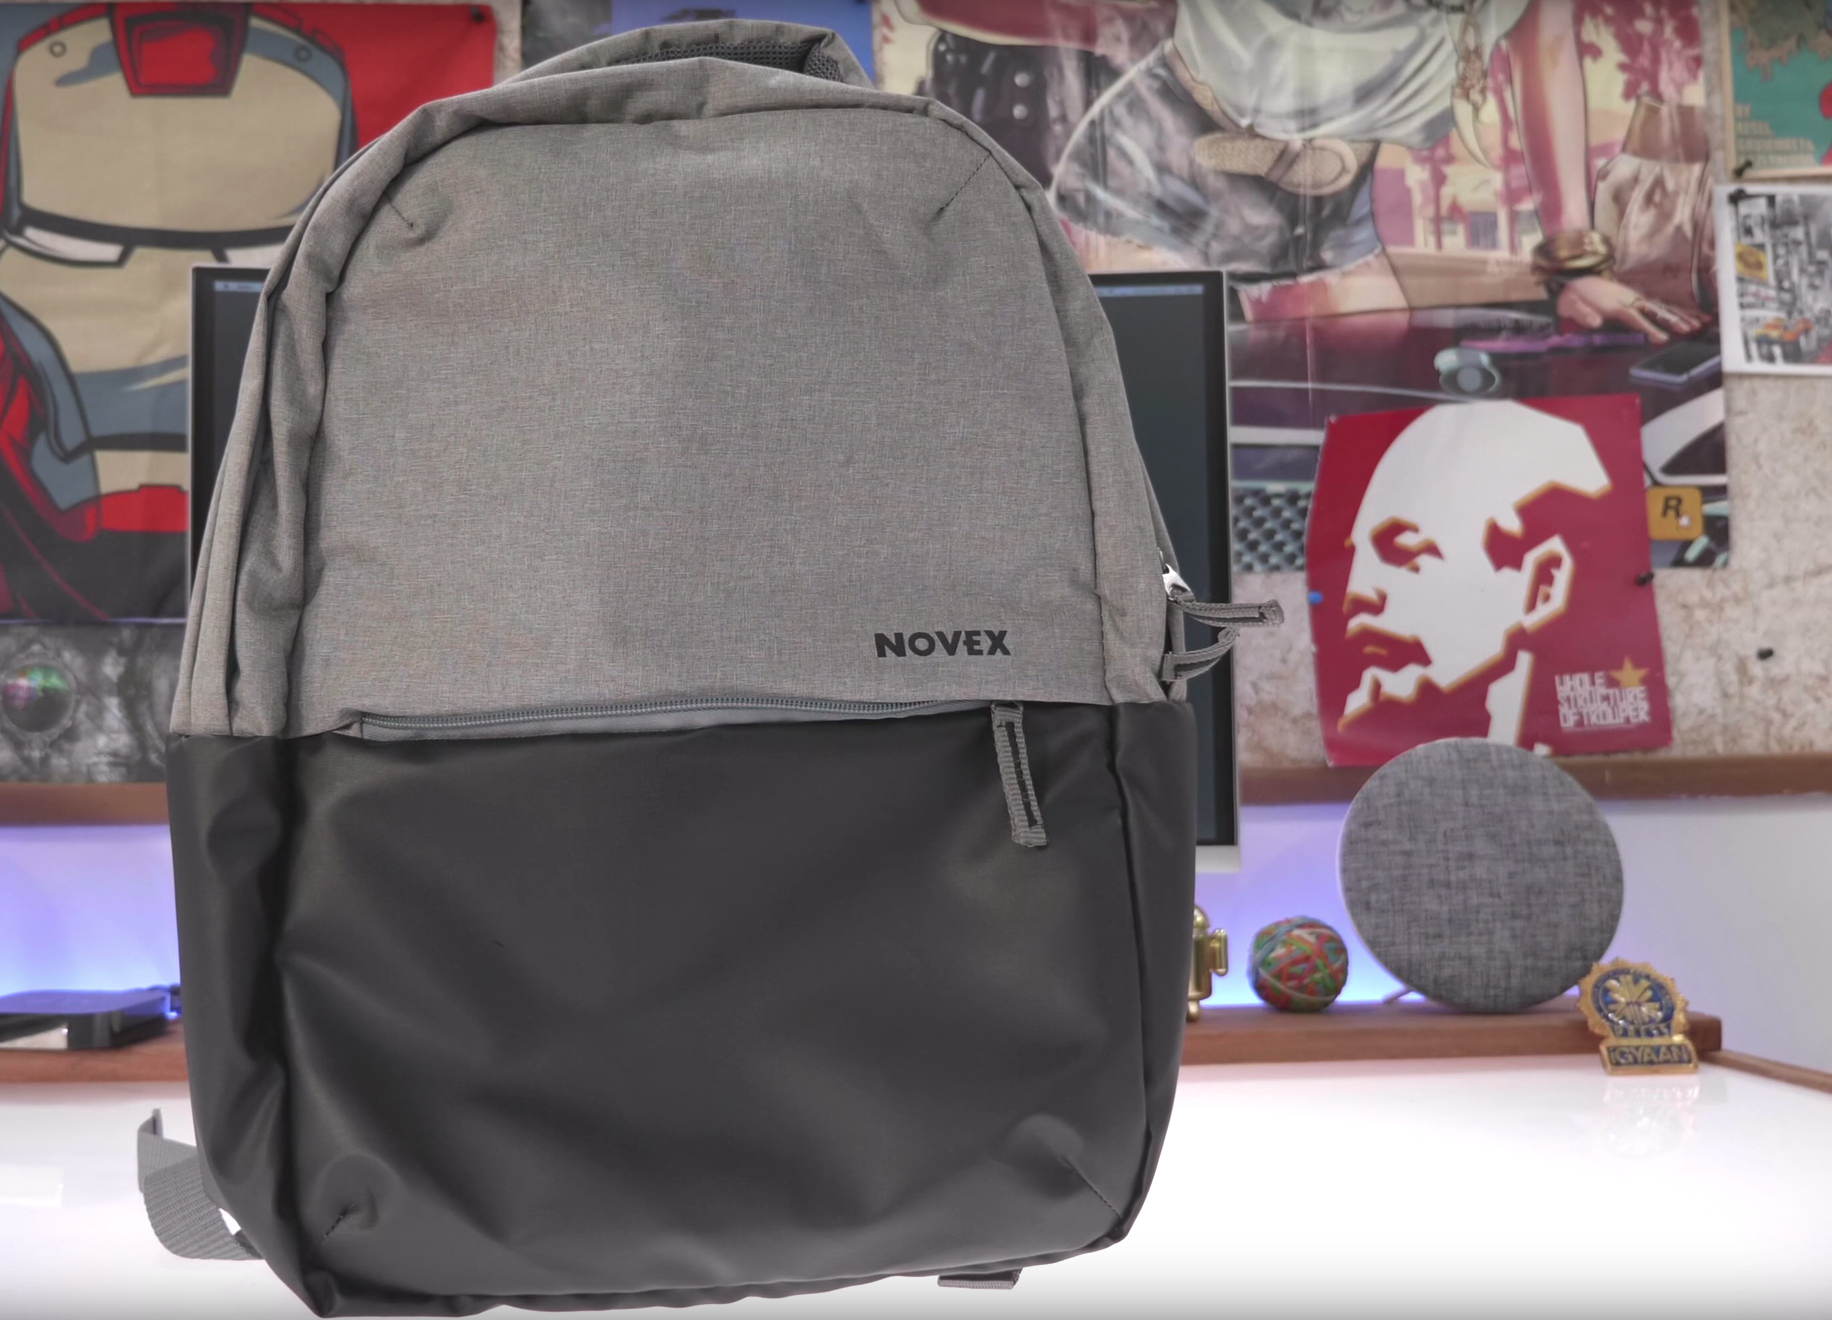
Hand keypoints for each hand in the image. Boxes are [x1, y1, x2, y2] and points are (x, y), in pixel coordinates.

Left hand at [1556, 275, 1708, 344]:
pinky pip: (1658, 305)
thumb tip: (1595, 323)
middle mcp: (1628, 300)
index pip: (1634, 317)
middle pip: (1654, 310)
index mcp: (1614, 305)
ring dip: (1679, 315)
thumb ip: (1582, 314)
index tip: (1662, 338)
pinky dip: (1674, 309)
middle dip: (1672, 320)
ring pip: (1661, 307)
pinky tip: (1689, 315)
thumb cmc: (1572, 298)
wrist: (1577, 282)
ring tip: (1699, 323)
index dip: (1648, 328)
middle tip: (1690, 329)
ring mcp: (1634, 298)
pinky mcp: (1637, 298)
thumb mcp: (1570, 305)